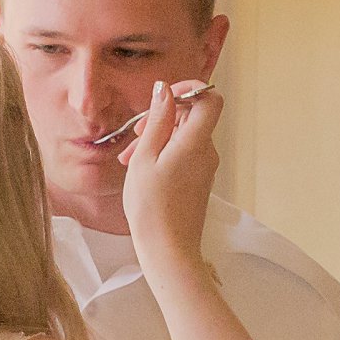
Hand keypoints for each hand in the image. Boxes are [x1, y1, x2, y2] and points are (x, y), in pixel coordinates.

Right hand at [118, 80, 220, 271]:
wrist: (168, 249)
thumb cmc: (152, 208)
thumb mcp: (144, 157)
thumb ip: (157, 120)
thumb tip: (164, 90)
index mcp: (196, 142)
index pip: (210, 98)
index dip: (189, 89)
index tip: (163, 98)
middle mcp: (207, 152)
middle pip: (192, 117)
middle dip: (162, 118)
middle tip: (135, 133)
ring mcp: (205, 167)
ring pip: (183, 137)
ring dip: (157, 138)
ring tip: (129, 157)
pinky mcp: (198, 180)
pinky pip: (184, 155)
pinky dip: (163, 154)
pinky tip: (141, 169)